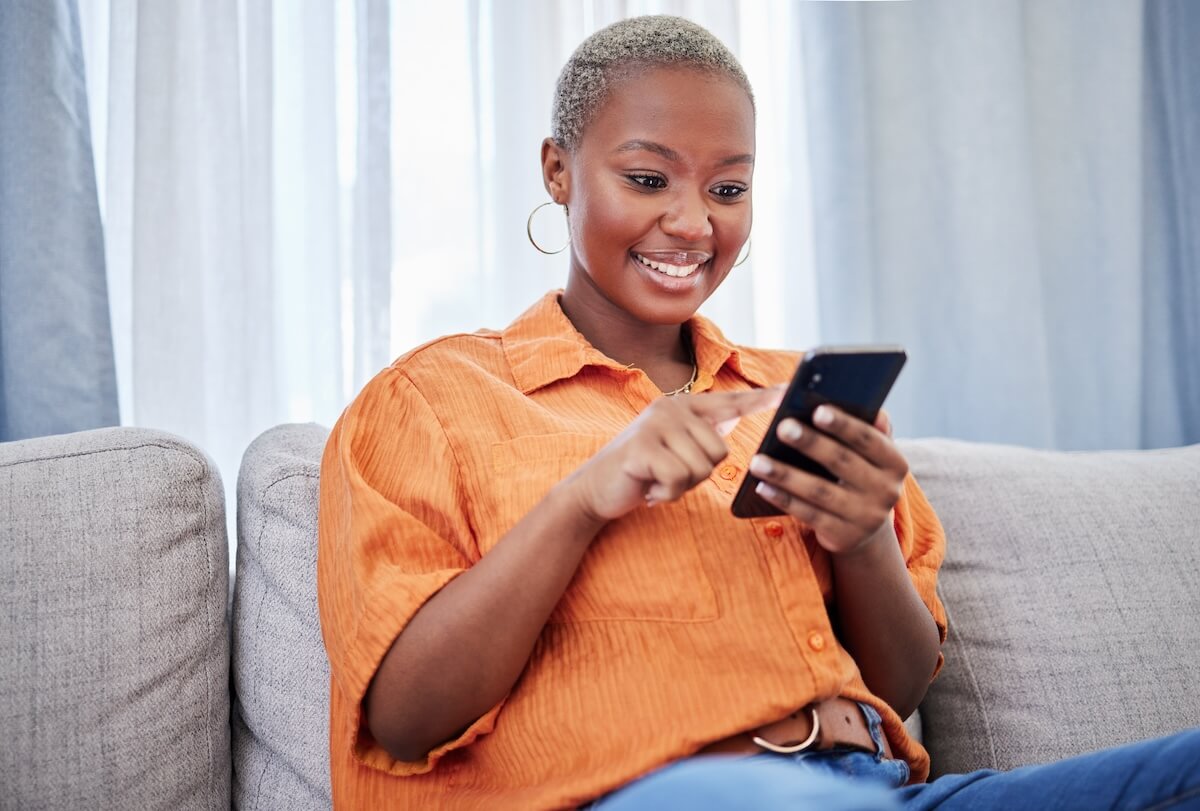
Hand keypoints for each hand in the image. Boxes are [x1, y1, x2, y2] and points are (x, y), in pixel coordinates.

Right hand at [564, 386, 783, 524]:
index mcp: (685, 407)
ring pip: (701, 467)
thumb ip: (702, 436)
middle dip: (700, 475)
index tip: (789, 390)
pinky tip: (649, 489)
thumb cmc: (644, 472)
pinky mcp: (642, 448)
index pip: (731, 402)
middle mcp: (671, 408)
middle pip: (720, 451)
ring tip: (658, 480)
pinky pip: (678, 479)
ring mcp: (655, 425)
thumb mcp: (678, 450)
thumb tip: (733, 420)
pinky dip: (667, 494)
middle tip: (670, 474)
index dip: (762, 399)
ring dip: (682, 486)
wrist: (596, 488)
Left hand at [748, 407, 907, 556]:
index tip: (817, 410)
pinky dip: (783, 499)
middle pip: (842, 463)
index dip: (844, 425)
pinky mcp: (843, 536)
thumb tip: (872, 408)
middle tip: (782, 427)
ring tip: (758, 460)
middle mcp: (886, 491)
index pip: (869, 439)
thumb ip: (870, 432)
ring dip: (786, 475)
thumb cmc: (859, 477)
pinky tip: (762, 486)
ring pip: (820, 492)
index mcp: (895, 464)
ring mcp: (865, 517)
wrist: (863, 530)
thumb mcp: (871, 457)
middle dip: (810, 443)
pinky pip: (808, 514)